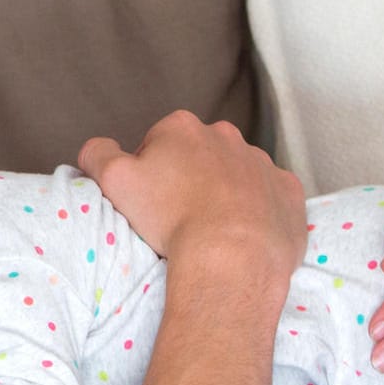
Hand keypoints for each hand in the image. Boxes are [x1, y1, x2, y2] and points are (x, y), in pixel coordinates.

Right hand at [79, 111, 304, 277]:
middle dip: (189, 180)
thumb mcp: (113, 182)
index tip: (150, 204)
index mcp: (182, 128)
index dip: (148, 174)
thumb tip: (95, 147)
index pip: (156, 144)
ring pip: (236, 175)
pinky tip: (245, 236)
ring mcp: (262, 162)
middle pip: (198, 156)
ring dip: (225, 195)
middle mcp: (225, 136)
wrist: (232, 256)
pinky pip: (270, 197)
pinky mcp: (288, 191)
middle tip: (179, 218)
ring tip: (212, 231)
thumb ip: (96, 154)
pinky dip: (259, 212)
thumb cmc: (171, 218)